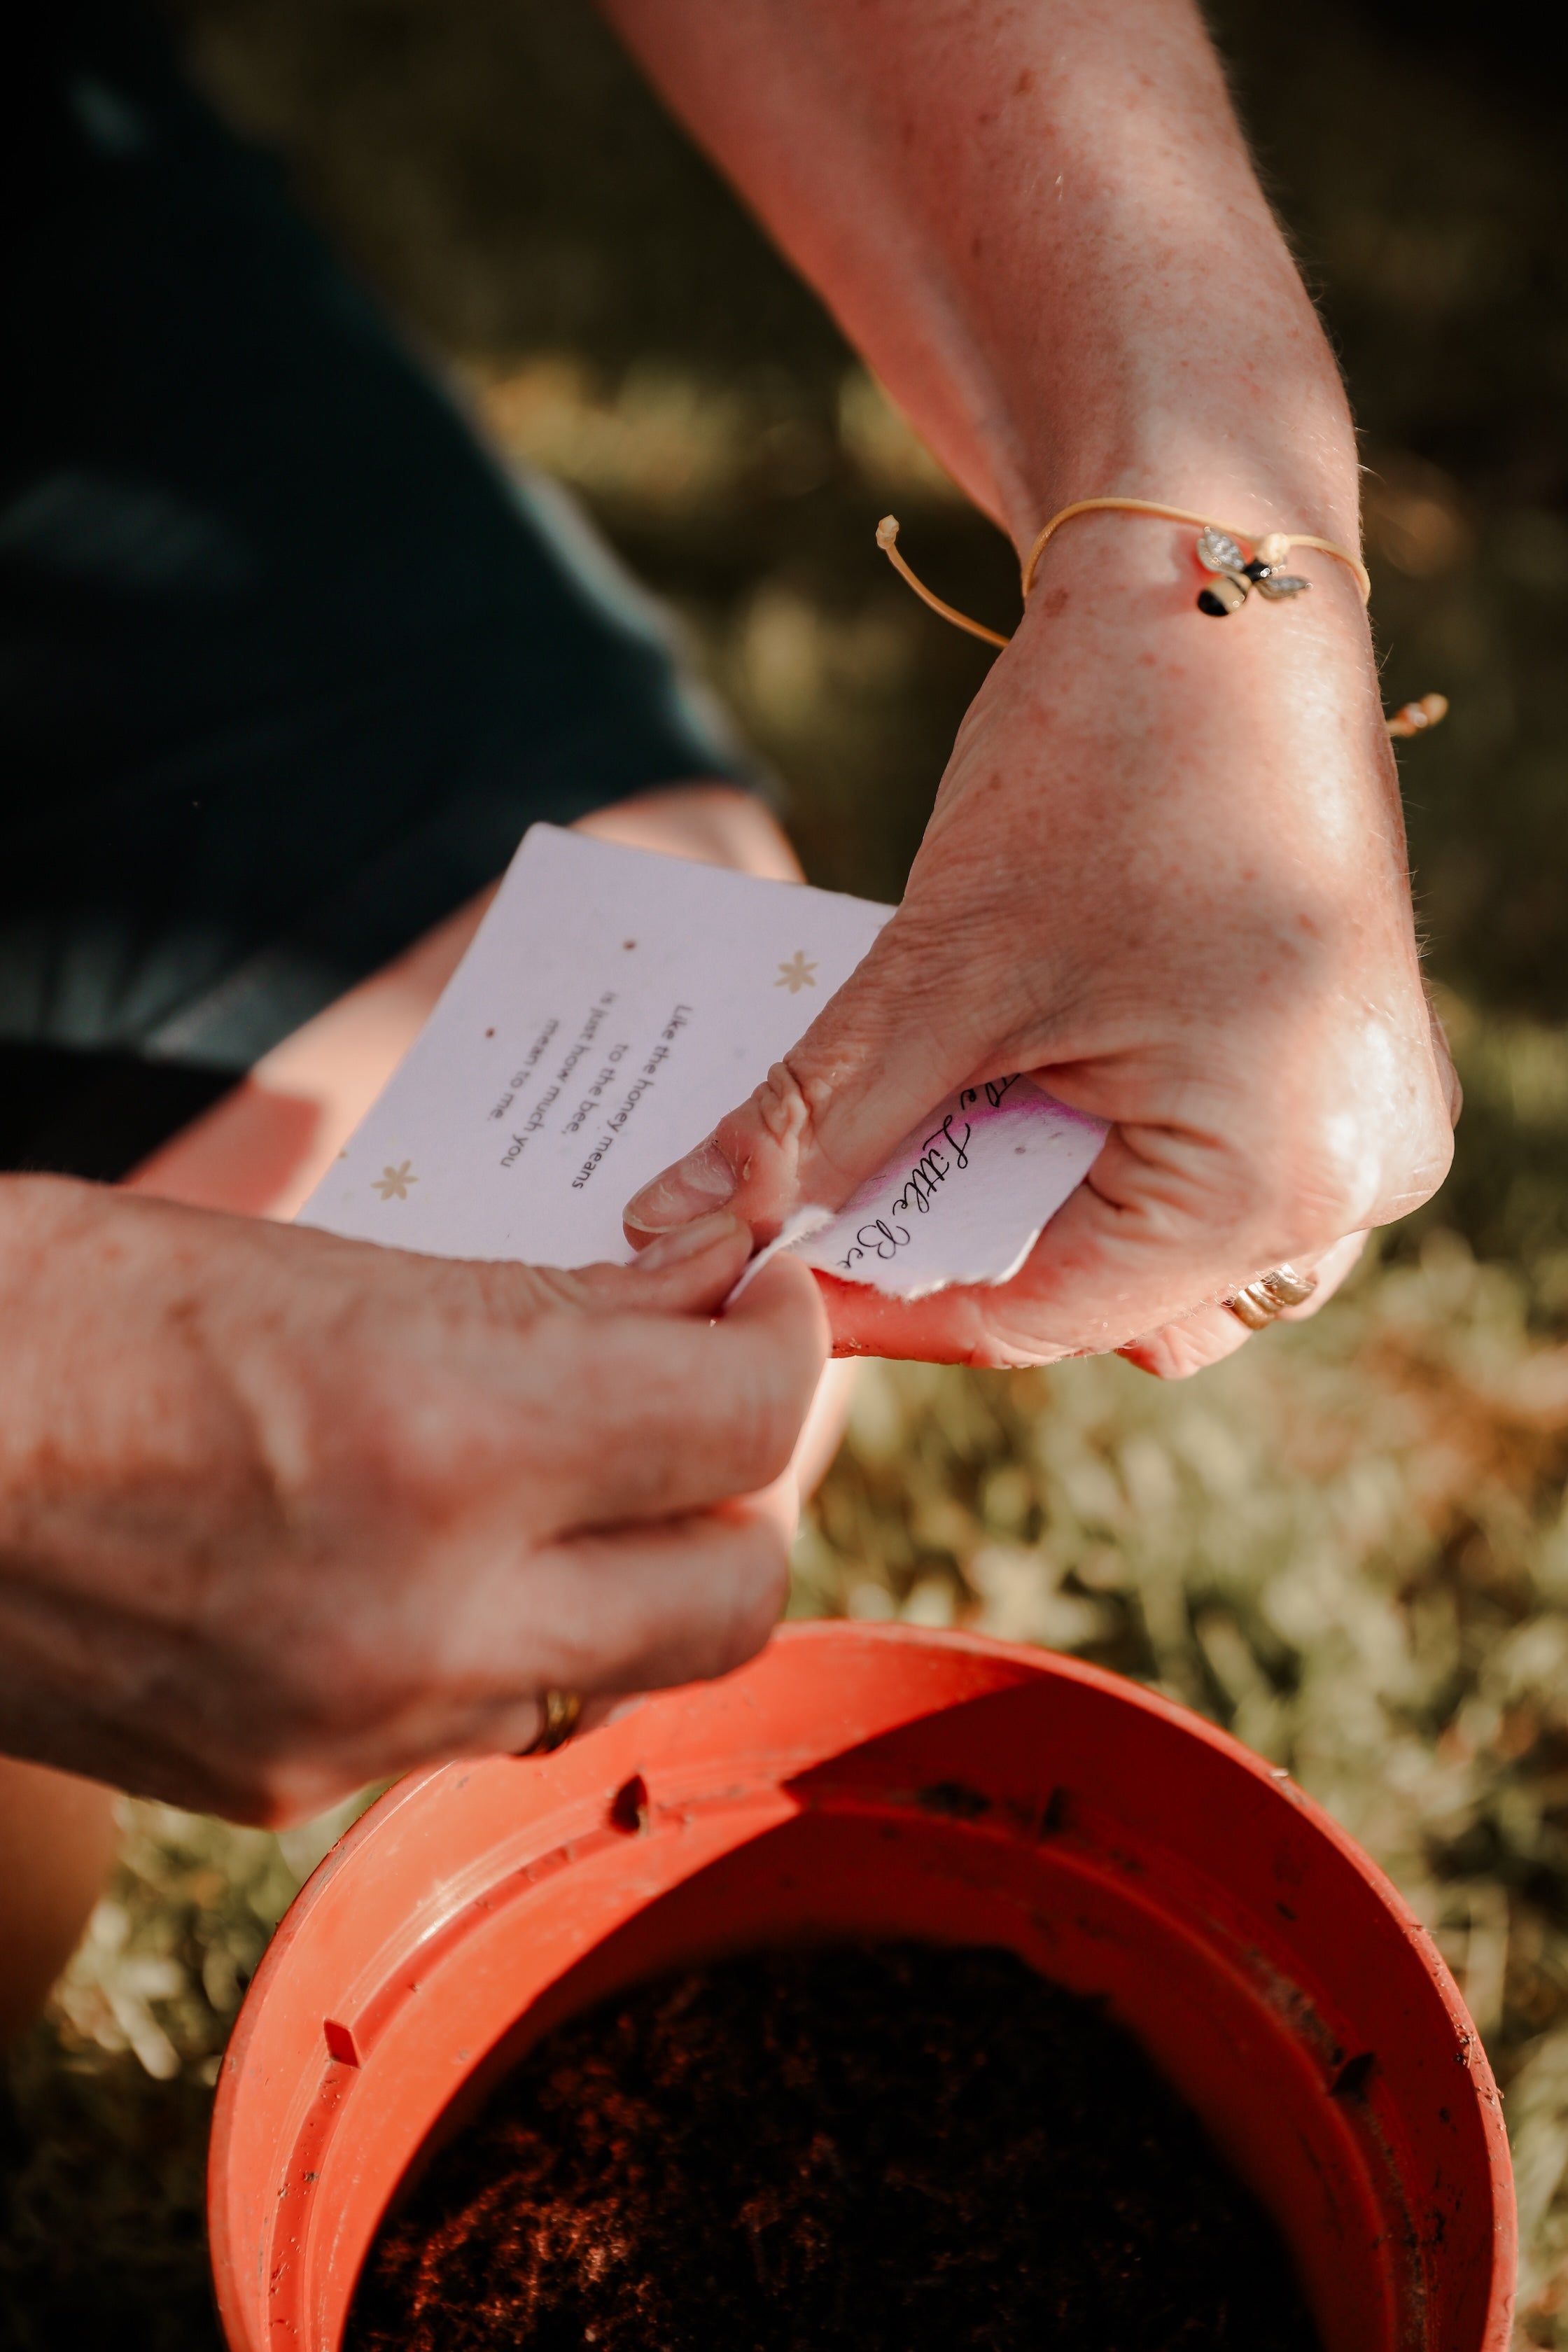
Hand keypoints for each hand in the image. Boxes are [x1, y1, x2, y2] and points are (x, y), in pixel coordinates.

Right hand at [0, 1184, 825, 1819]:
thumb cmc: (51, 1308)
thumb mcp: (317, 1256)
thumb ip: (547, 1299)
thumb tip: (709, 1290)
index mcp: (438, 1441)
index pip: (745, 1420)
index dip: (782, 1339)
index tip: (755, 1297)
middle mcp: (424, 1621)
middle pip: (739, 1598)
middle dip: (747, 1488)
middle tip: (692, 1398)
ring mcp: (353, 1730)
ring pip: (621, 1678)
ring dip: (636, 1576)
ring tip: (563, 1475)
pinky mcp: (285, 1789)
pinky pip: (480, 1726)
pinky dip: (507, 1640)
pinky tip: (431, 1554)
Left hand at [623, 526, 1457, 1371]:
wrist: (1223, 591)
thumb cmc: (1110, 758)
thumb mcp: (947, 966)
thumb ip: (817, 1118)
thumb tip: (684, 1224)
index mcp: (1276, 1175)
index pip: (1040, 1319)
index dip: (878, 1308)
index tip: (759, 1279)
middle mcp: (1350, 1183)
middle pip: (1109, 1306)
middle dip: (963, 1264)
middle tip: (828, 1210)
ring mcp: (1362, 1129)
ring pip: (1160, 1258)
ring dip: (1030, 1217)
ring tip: (917, 1142)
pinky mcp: (1341, 1078)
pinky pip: (1206, 1181)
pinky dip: (1095, 1161)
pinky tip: (1008, 1094)